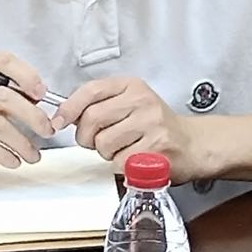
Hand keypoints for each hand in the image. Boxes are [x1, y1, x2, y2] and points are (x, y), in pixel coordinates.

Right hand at [0, 52, 55, 174]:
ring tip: (32, 153)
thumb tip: (37, 102)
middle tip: (46, 129)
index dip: (27, 75)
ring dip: (21, 142)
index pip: (3, 61)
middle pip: (5, 97)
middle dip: (32, 116)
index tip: (42, 93)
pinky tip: (12, 160)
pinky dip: (4, 155)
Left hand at [53, 77, 202, 183]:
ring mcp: (151, 124)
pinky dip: (120, 166)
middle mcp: (142, 101)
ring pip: (104, 143)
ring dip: (106, 153)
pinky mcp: (156, 149)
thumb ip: (100, 104)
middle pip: (92, 118)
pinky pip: (119, 162)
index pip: (91, 90)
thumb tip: (63, 116)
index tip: (59, 121)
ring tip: (121, 149)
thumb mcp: (130, 103)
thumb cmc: (155, 125)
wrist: (192, 144)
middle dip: (86, 137)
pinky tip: (134, 159)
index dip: (69, 107)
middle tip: (96, 142)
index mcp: (132, 86)